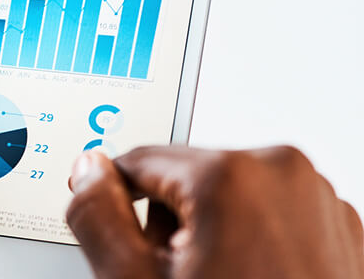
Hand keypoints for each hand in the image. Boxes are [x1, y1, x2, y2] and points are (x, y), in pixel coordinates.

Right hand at [66, 146, 363, 278]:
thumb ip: (98, 216)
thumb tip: (88, 173)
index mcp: (232, 176)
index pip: (139, 160)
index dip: (113, 194)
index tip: (107, 214)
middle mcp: (284, 174)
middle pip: (187, 176)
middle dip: (168, 220)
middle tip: (171, 272)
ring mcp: (319, 201)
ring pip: (231, 194)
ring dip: (209, 231)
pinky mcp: (339, 227)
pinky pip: (272, 213)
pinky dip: (251, 240)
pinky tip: (245, 277)